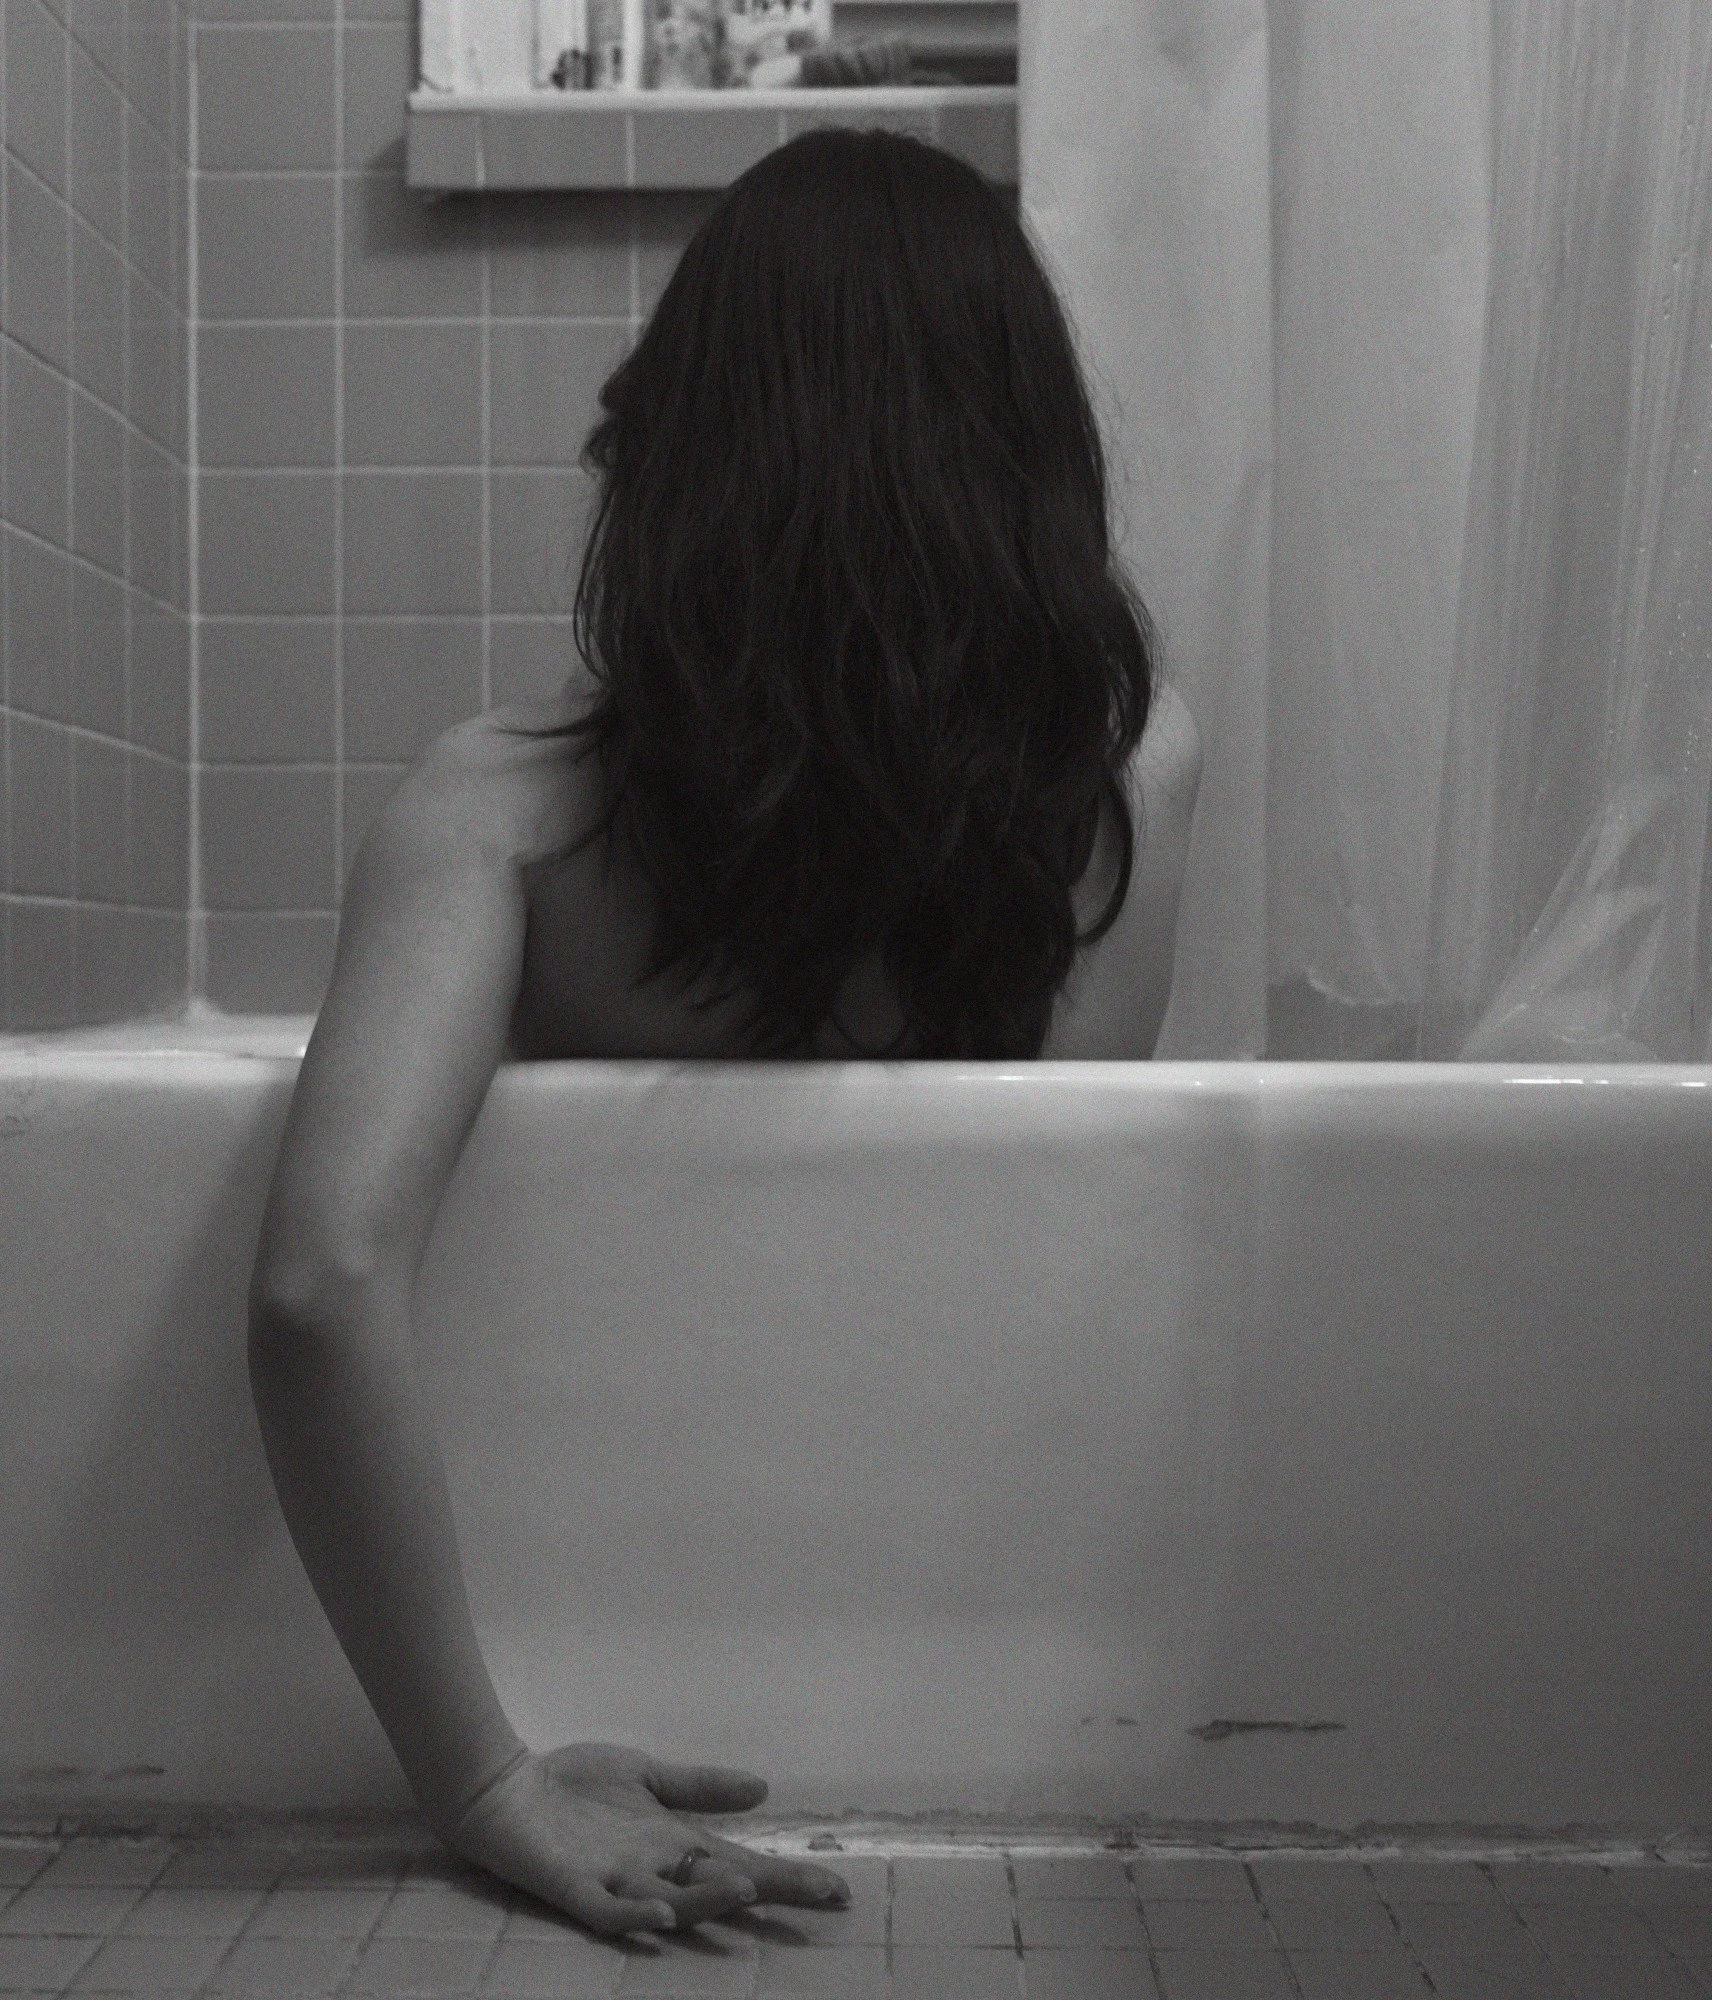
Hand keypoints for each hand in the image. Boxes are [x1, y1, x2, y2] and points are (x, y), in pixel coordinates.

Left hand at [440, 1742, 851, 1937]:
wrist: (502, 1788)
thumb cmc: (572, 1788)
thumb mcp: (647, 1775)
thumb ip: (700, 1786)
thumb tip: (763, 1788)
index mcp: (673, 1844)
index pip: (742, 1863)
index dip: (786, 1876)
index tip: (838, 1886)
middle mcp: (654, 1870)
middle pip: (724, 1887)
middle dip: (774, 1894)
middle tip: (823, 1899)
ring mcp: (616, 1882)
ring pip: (673, 1904)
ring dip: (709, 1901)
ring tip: (749, 1890)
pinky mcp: (575, 1889)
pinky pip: (609, 1913)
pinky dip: (636, 1917)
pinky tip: (663, 1912)